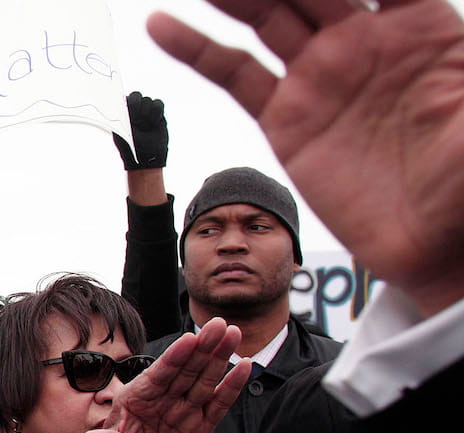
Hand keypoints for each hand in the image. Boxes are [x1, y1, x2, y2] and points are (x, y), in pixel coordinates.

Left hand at [85, 317, 250, 432]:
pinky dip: (231, 387)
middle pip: (186, 369)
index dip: (174, 357)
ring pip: (205, 380)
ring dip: (219, 358)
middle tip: (219, 325)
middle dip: (202, 347)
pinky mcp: (201, 426)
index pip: (158, 374)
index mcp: (137, 397)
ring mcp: (184, 410)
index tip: (189, 339)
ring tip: (234, 334)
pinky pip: (219, 404)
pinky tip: (244, 366)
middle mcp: (163, 398)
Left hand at [112, 91, 168, 170]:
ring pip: (147, 100)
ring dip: (146, 112)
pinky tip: (154, 123)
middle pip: (136, 95)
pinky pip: (158, 104)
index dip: (125, 102)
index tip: (126, 111)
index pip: (122, 99)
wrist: (147, 158)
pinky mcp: (157, 114)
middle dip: (136, 104)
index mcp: (121, 114)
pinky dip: (156, 112)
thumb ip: (120, 119)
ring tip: (145, 126)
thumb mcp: (121, 133)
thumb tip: (119, 102)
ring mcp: (146, 112)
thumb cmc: (130, 148)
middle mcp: (133, 111)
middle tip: (135, 118)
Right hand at [148, 0, 463, 316]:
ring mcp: (320, 79)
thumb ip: (457, 72)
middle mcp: (365, 42)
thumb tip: (449, 26)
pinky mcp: (286, 119)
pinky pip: (234, 74)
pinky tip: (164, 26)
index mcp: (421, 27)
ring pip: (268, 17)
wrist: (438, 246)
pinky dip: (195, 49)